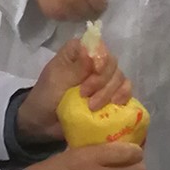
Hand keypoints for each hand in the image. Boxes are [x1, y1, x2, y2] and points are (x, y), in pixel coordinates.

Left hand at [15, 36, 131, 144]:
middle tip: (84, 95)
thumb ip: (75, 67)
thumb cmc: (46, 96)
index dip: (100, 59)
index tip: (95, 72)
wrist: (44, 122)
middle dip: (101, 81)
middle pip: (111, 63)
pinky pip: (125, 90)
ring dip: (109, 92)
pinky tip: (115, 104)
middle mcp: (94, 60)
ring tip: (92, 107)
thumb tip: (91, 52)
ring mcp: (104, 77)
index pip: (98, 46)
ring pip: (119, 77)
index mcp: (79, 50)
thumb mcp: (56, 80)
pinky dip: (123, 96)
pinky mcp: (110, 94)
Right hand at [32, 0, 107, 21]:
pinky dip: (69, 15)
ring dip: (81, 14)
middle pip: (90, 15)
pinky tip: (68, 6)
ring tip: (79, 6)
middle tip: (90, 6)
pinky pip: (66, 20)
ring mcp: (62, 7)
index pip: (101, 6)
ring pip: (79, 20)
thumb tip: (104, 2)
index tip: (100, 3)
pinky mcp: (53, 13)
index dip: (102, 5)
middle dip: (93, 11)